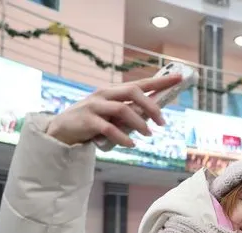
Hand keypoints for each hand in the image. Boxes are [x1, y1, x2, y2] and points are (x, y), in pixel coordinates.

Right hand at [45, 74, 181, 146]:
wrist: (61, 130)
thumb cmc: (92, 122)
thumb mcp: (111, 114)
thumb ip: (129, 112)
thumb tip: (153, 115)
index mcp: (113, 91)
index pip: (140, 83)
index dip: (160, 81)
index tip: (179, 79)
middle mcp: (104, 94)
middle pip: (133, 91)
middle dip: (151, 106)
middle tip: (163, 122)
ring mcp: (94, 106)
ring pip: (122, 110)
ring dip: (139, 123)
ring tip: (148, 134)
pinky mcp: (87, 121)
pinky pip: (109, 129)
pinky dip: (123, 137)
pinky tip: (131, 144)